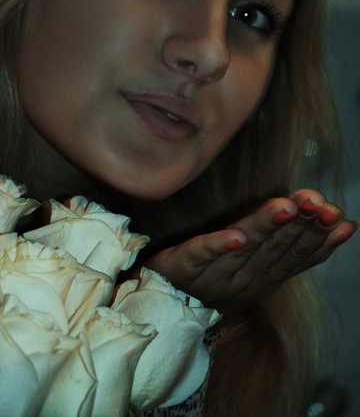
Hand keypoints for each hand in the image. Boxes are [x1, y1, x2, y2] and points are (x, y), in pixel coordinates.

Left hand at [143, 189, 356, 313]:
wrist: (166, 303)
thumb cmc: (217, 276)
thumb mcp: (258, 263)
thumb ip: (290, 245)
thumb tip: (340, 225)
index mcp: (263, 277)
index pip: (296, 256)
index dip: (320, 239)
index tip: (341, 219)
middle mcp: (243, 277)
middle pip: (276, 249)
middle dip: (302, 226)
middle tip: (321, 205)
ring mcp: (213, 272)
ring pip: (245, 248)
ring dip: (267, 227)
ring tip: (287, 208)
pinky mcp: (184, 264)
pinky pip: (201, 253)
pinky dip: (218, 245)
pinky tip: (236, 236)